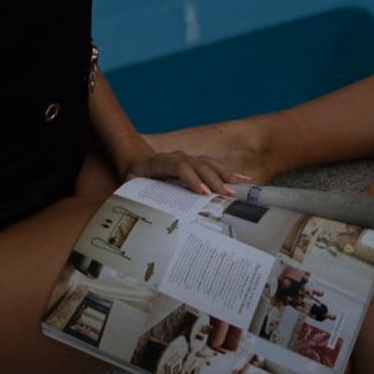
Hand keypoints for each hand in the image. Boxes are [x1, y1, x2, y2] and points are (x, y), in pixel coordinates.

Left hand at [128, 147, 250, 195]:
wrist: (135, 161)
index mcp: (161, 162)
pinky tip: (244, 180)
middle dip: (214, 179)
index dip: (192, 179)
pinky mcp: (197, 164)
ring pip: (210, 163)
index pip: (180, 167)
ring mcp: (189, 158)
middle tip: (227, 195)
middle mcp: (178, 157)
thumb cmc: (133, 179)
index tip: (203, 194)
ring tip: (241, 186)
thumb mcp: (129, 187)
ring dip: (226, 175)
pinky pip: (215, 166)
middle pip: (199, 165)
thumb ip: (133, 197)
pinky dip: (229, 173)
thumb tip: (135, 216)